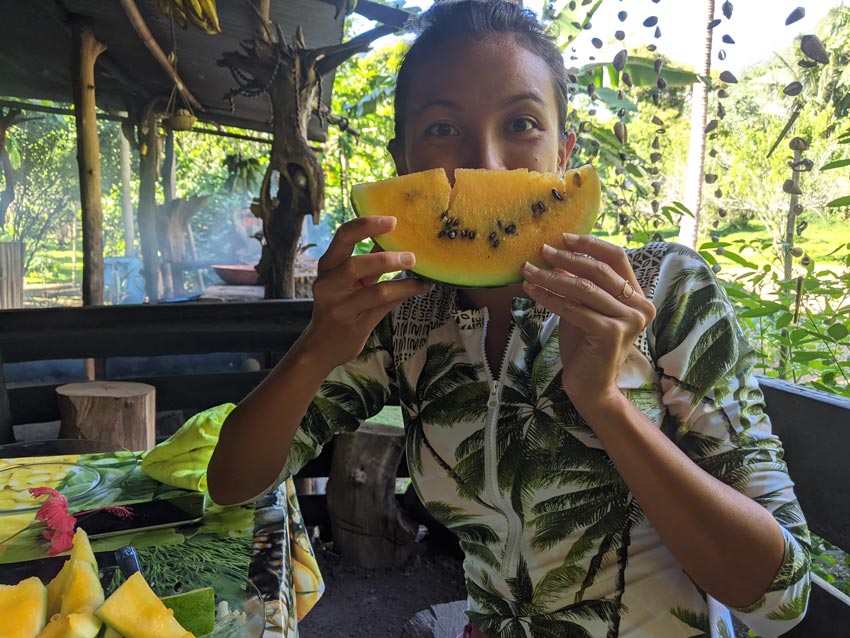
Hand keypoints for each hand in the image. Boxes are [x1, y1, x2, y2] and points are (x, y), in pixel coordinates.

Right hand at [302, 216, 431, 370]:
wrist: (321, 346)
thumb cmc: (338, 305)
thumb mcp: (346, 280)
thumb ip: (367, 260)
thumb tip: (395, 238)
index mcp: (327, 266)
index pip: (343, 237)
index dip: (367, 225)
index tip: (393, 220)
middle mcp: (329, 285)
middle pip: (354, 264)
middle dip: (386, 258)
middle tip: (412, 256)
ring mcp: (340, 307)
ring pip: (375, 291)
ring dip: (402, 282)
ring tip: (421, 275)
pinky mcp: (354, 326)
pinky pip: (384, 308)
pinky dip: (404, 295)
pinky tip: (420, 288)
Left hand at [520, 233, 655, 414]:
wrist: (590, 387)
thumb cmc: (586, 347)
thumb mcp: (582, 309)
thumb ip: (576, 284)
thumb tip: (555, 254)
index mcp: (637, 296)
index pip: (617, 257)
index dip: (590, 244)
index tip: (563, 237)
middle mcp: (639, 307)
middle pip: (599, 270)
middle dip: (566, 258)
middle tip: (541, 250)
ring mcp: (628, 320)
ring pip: (583, 288)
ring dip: (551, 277)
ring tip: (528, 270)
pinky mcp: (611, 333)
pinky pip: (574, 308)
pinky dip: (549, 297)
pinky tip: (531, 291)